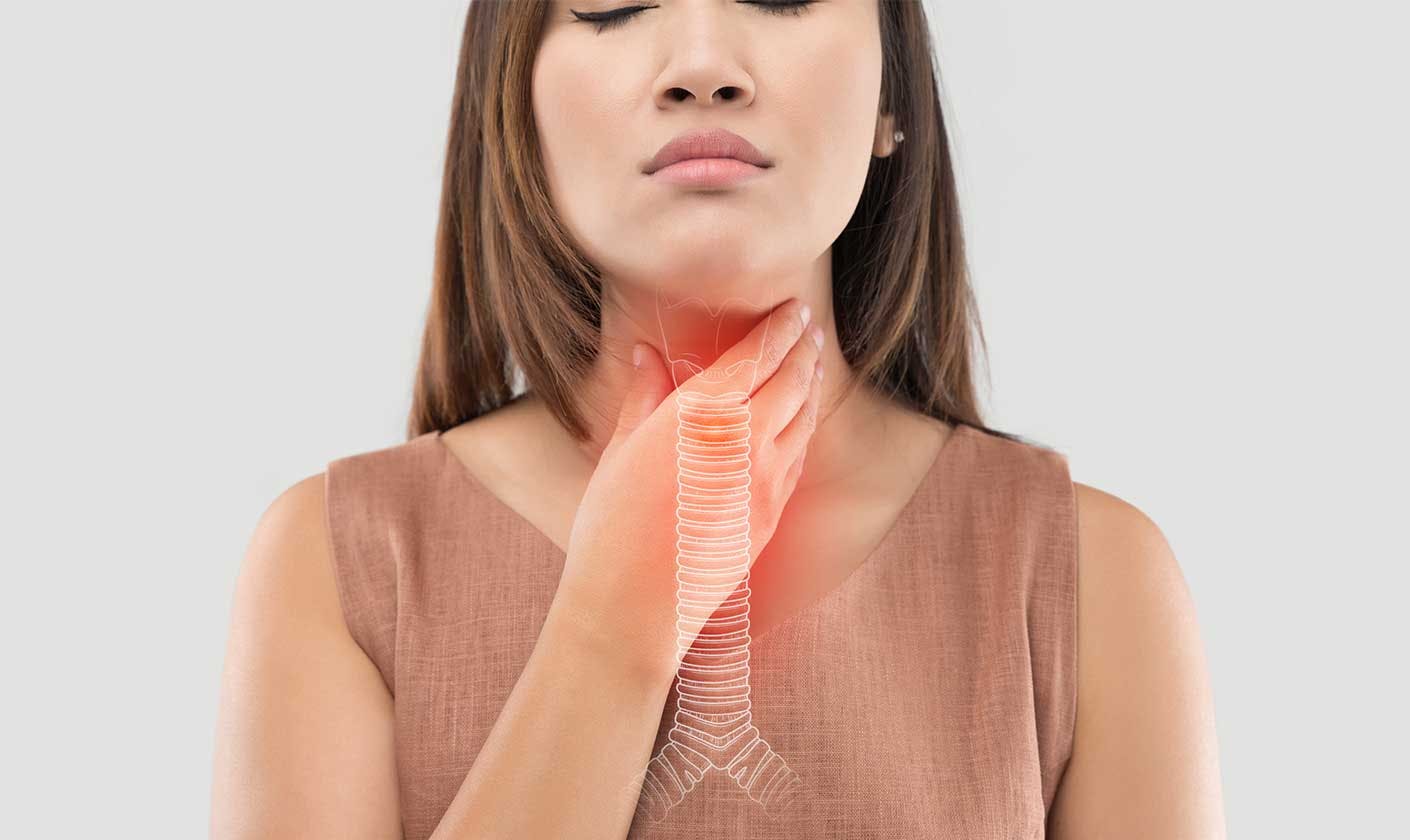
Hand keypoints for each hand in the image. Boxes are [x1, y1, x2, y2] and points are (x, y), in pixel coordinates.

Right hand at [549, 298, 823, 682]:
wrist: (634, 606)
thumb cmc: (610, 527)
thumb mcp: (618, 451)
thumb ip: (643, 396)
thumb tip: (646, 354)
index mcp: (701, 415)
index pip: (758, 356)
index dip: (781, 327)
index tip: (793, 309)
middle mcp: (743, 441)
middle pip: (791, 380)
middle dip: (802, 349)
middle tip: (808, 327)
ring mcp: (764, 481)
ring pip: (802, 419)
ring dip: (810, 385)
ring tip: (810, 364)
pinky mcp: (771, 515)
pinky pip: (797, 458)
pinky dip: (803, 429)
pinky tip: (799, 423)